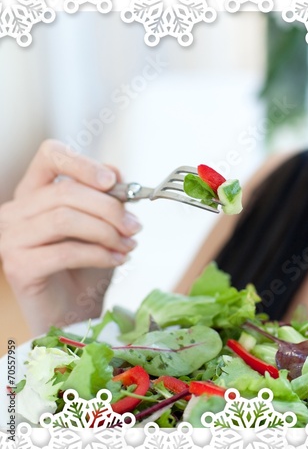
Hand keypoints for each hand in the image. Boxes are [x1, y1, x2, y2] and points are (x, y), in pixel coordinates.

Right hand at [0, 140, 141, 333]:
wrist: (73, 312)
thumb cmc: (86, 268)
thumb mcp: (102, 226)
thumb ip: (106, 199)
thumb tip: (116, 172)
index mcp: (36, 193)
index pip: (50, 156)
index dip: (83, 163)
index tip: (113, 182)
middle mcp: (17, 211)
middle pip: (65, 191)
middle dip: (110, 208)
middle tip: (135, 227)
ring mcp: (12, 238)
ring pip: (64, 218)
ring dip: (107, 232)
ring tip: (129, 246)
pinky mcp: (19, 266)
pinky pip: (65, 251)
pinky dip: (99, 254)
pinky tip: (118, 260)